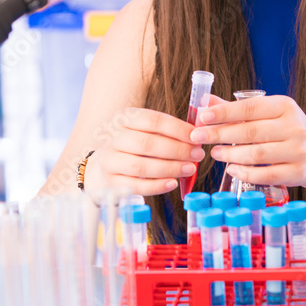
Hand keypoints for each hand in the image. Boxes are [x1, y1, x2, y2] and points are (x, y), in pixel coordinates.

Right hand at [86, 107, 205, 197]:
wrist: (107, 161)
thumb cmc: (135, 144)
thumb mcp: (146, 129)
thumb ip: (168, 131)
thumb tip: (197, 134)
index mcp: (124, 118)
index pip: (153, 120)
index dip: (177, 129)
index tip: (196, 136)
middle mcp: (113, 137)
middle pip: (147, 143)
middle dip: (177, 150)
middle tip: (197, 155)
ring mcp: (109, 161)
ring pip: (140, 166)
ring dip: (169, 168)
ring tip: (190, 168)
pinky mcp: (111, 182)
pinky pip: (135, 187)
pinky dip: (157, 186)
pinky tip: (173, 183)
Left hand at [190, 95, 305, 191]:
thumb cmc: (286, 130)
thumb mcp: (268, 114)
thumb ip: (236, 109)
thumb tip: (204, 102)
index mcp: (285, 106)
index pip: (250, 108)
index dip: (224, 112)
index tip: (202, 117)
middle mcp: (294, 127)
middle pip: (250, 132)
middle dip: (219, 134)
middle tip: (198, 137)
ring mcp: (298, 151)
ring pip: (256, 154)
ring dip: (230, 154)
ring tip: (214, 153)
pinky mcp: (297, 172)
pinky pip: (266, 175)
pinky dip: (245, 173)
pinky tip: (231, 169)